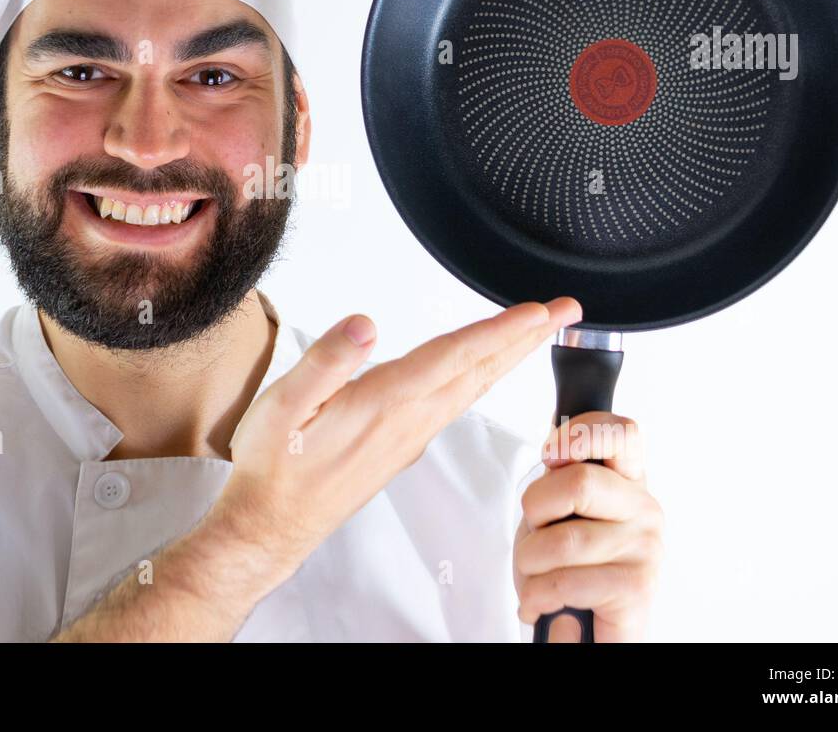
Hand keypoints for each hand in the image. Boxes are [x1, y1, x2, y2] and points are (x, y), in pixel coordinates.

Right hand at [215, 297, 583, 571]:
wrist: (270, 525)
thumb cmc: (273, 466)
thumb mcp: (282, 407)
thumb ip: (325, 363)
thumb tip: (364, 325)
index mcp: (382, 402)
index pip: (453, 357)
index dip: (499, 331)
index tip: (539, 312)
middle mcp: (407, 420)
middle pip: (479, 370)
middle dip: (525, 338)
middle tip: (567, 311)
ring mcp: (409, 436)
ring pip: (472, 387)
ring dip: (509, 356)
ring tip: (538, 332)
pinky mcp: (402, 446)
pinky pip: (455, 403)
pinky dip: (481, 378)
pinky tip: (483, 371)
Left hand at [514, 412, 663, 641]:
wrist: (587, 630)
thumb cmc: (570, 566)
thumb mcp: (558, 511)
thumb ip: (559, 476)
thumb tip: (557, 445)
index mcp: (628, 481)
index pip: (621, 433)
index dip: (580, 433)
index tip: (551, 454)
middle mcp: (645, 509)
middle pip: (576, 483)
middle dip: (535, 512)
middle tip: (538, 535)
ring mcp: (646, 548)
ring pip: (560, 540)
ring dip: (530, 564)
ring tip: (539, 577)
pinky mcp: (637, 588)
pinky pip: (564, 582)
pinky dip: (537, 597)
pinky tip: (542, 604)